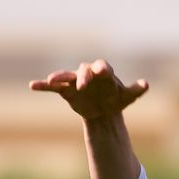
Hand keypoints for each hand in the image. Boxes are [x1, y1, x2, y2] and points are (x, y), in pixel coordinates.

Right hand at [30, 59, 148, 119]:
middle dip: (83, 77)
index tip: (102, 71)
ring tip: (51, 80)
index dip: (102, 69)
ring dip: (59, 77)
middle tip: (83, 86)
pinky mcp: (66, 91)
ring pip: (66, 76)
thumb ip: (135, 90)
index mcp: (104, 72)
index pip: (102, 67)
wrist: (104, 111)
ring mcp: (75, 81)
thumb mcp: (127, 97)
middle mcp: (88, 73)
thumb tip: (146, 84)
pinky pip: (54, 87)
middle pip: (84, 71)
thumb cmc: (116, 99)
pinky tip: (33, 86)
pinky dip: (44, 86)